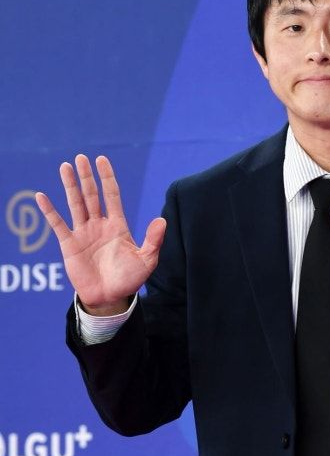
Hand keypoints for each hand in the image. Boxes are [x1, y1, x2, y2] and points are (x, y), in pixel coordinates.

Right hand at [35, 154, 165, 313]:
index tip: (101, 160)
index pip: (112, 195)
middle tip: (81, 158)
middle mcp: (99, 225)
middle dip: (86, 177)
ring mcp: (83, 233)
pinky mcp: (69, 245)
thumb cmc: (129, 280)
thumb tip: (162, 220)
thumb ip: (154, 241)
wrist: (110, 298)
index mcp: (118, 226)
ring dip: (70, 186)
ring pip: (75, 204)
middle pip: (92, 195)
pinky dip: (49, 211)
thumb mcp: (147, 261)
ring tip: (65, 166)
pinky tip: (41, 196)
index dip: (107, 178)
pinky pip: (57, 224)